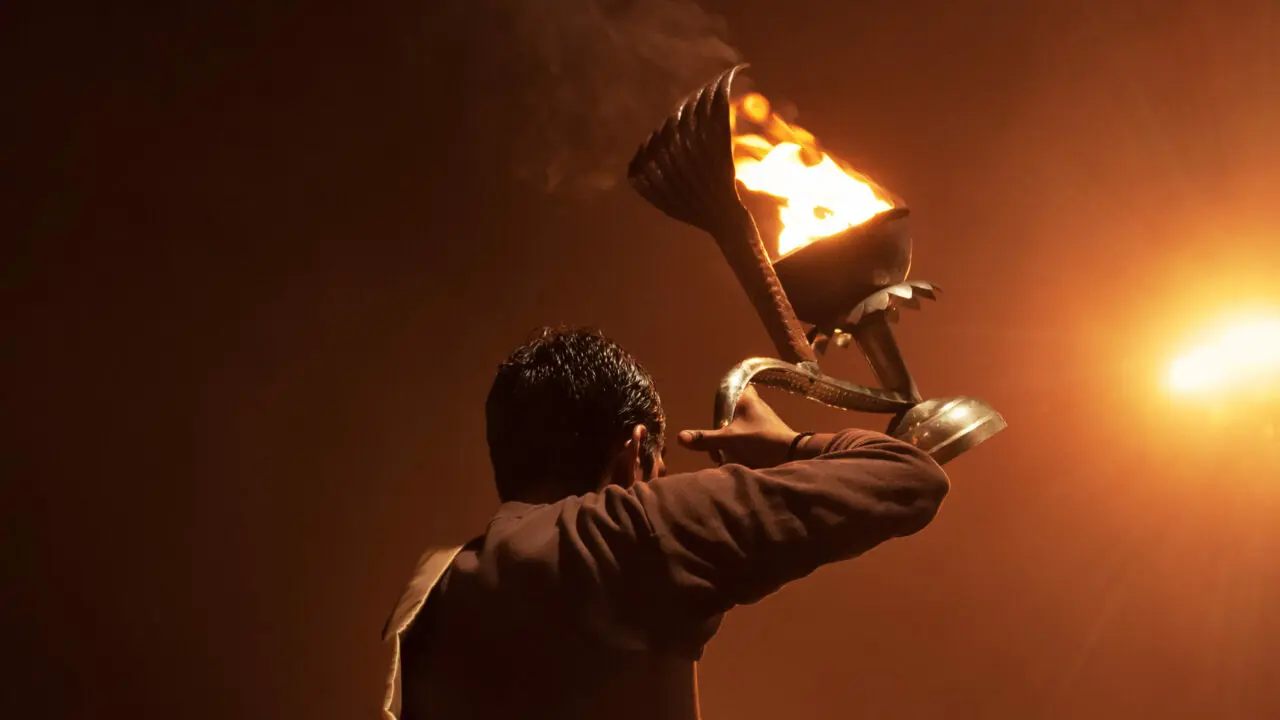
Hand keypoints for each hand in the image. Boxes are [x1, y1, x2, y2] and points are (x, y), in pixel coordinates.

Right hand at [677, 386, 797, 468]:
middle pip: (731, 411)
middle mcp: (755, 404)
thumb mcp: (730, 440)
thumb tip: (679, 437)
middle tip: (717, 445)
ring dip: (731, 439)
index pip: (731, 388)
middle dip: (722, 428)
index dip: (721, 400)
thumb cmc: (761, 440)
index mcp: (746, 398)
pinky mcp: (768, 431)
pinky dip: (742, 444)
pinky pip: (749, 434)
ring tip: (725, 454)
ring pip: (740, 424)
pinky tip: (738, 457)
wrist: (792, 455)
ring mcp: (763, 418)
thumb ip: (705, 439)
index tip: (715, 416)